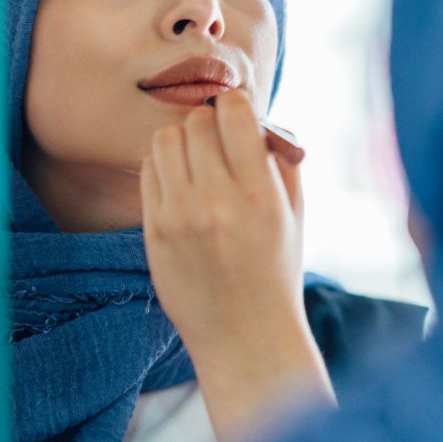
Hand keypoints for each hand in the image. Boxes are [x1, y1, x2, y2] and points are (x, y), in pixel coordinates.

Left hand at [140, 88, 332, 439]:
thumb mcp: (294, 213)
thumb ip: (278, 159)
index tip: (239, 117)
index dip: (236, 105)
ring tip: (198, 161)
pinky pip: (148, 170)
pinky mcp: (153, 231)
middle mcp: (216, 202)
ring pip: (166, 139)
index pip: (234, 111)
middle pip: (196, 120)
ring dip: (183, 140)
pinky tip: (181, 183)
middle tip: (219, 141)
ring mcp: (179, 216)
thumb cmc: (275, 270)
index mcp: (260, 195)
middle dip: (210, 122)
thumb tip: (256, 116)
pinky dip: (164, 165)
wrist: (244, 336)